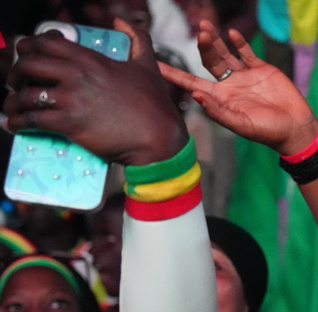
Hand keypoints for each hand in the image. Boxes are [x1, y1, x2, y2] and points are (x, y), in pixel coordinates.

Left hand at [4, 19, 188, 166]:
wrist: (159, 139)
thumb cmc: (155, 105)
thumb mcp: (148, 65)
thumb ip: (137, 39)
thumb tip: (122, 22)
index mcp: (91, 59)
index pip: (46, 43)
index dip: (30, 47)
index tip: (28, 56)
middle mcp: (76, 75)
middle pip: (29, 64)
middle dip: (16, 72)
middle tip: (17, 81)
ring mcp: (71, 99)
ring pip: (25, 94)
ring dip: (12, 100)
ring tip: (12, 107)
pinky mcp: (70, 124)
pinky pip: (32, 120)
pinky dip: (17, 122)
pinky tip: (12, 124)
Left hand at [158, 20, 317, 156]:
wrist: (295, 127)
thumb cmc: (267, 132)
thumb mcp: (241, 124)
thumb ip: (218, 111)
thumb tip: (195, 95)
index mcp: (220, 98)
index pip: (191, 82)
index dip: (173, 74)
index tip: (155, 64)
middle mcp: (229, 85)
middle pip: (208, 61)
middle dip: (202, 47)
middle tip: (201, 33)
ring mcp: (245, 75)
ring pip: (224, 53)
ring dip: (215, 41)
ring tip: (207, 27)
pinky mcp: (261, 69)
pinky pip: (246, 53)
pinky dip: (239, 43)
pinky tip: (231, 34)